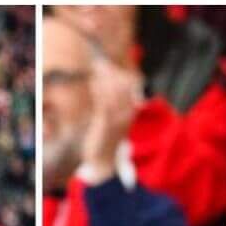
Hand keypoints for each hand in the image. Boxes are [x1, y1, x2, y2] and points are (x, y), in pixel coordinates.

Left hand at [81, 57, 140, 174]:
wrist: (103, 162)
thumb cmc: (105, 138)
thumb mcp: (110, 118)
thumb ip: (108, 101)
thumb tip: (100, 81)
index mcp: (131, 111)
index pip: (132, 85)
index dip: (121, 73)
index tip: (109, 65)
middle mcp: (127, 113)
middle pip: (124, 85)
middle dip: (112, 72)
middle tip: (100, 63)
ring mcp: (118, 119)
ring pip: (114, 91)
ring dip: (105, 78)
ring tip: (96, 68)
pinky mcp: (106, 124)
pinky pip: (104, 102)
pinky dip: (99, 90)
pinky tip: (93, 82)